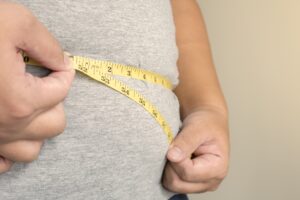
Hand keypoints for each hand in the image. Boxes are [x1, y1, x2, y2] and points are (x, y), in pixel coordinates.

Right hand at [0, 2, 74, 172]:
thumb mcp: (16, 23)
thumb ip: (47, 45)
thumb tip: (61, 61)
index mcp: (20, 100)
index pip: (61, 91)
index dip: (64, 73)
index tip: (59, 64)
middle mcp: (6, 126)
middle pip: (54, 125)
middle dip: (55, 102)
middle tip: (42, 82)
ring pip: (30, 150)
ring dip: (36, 129)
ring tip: (27, 106)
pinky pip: (0, 163)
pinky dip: (8, 152)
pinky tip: (5, 131)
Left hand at [162, 107, 229, 192]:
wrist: (207, 122)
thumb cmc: (206, 123)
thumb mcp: (197, 127)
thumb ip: (186, 142)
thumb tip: (172, 156)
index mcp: (217, 169)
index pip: (187, 173)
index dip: (175, 158)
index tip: (174, 143)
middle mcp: (210, 182)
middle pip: (177, 183)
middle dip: (170, 165)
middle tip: (173, 146)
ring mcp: (200, 185)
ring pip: (172, 185)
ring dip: (167, 168)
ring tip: (175, 151)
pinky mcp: (190, 184)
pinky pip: (171, 183)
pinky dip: (167, 171)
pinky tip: (174, 157)